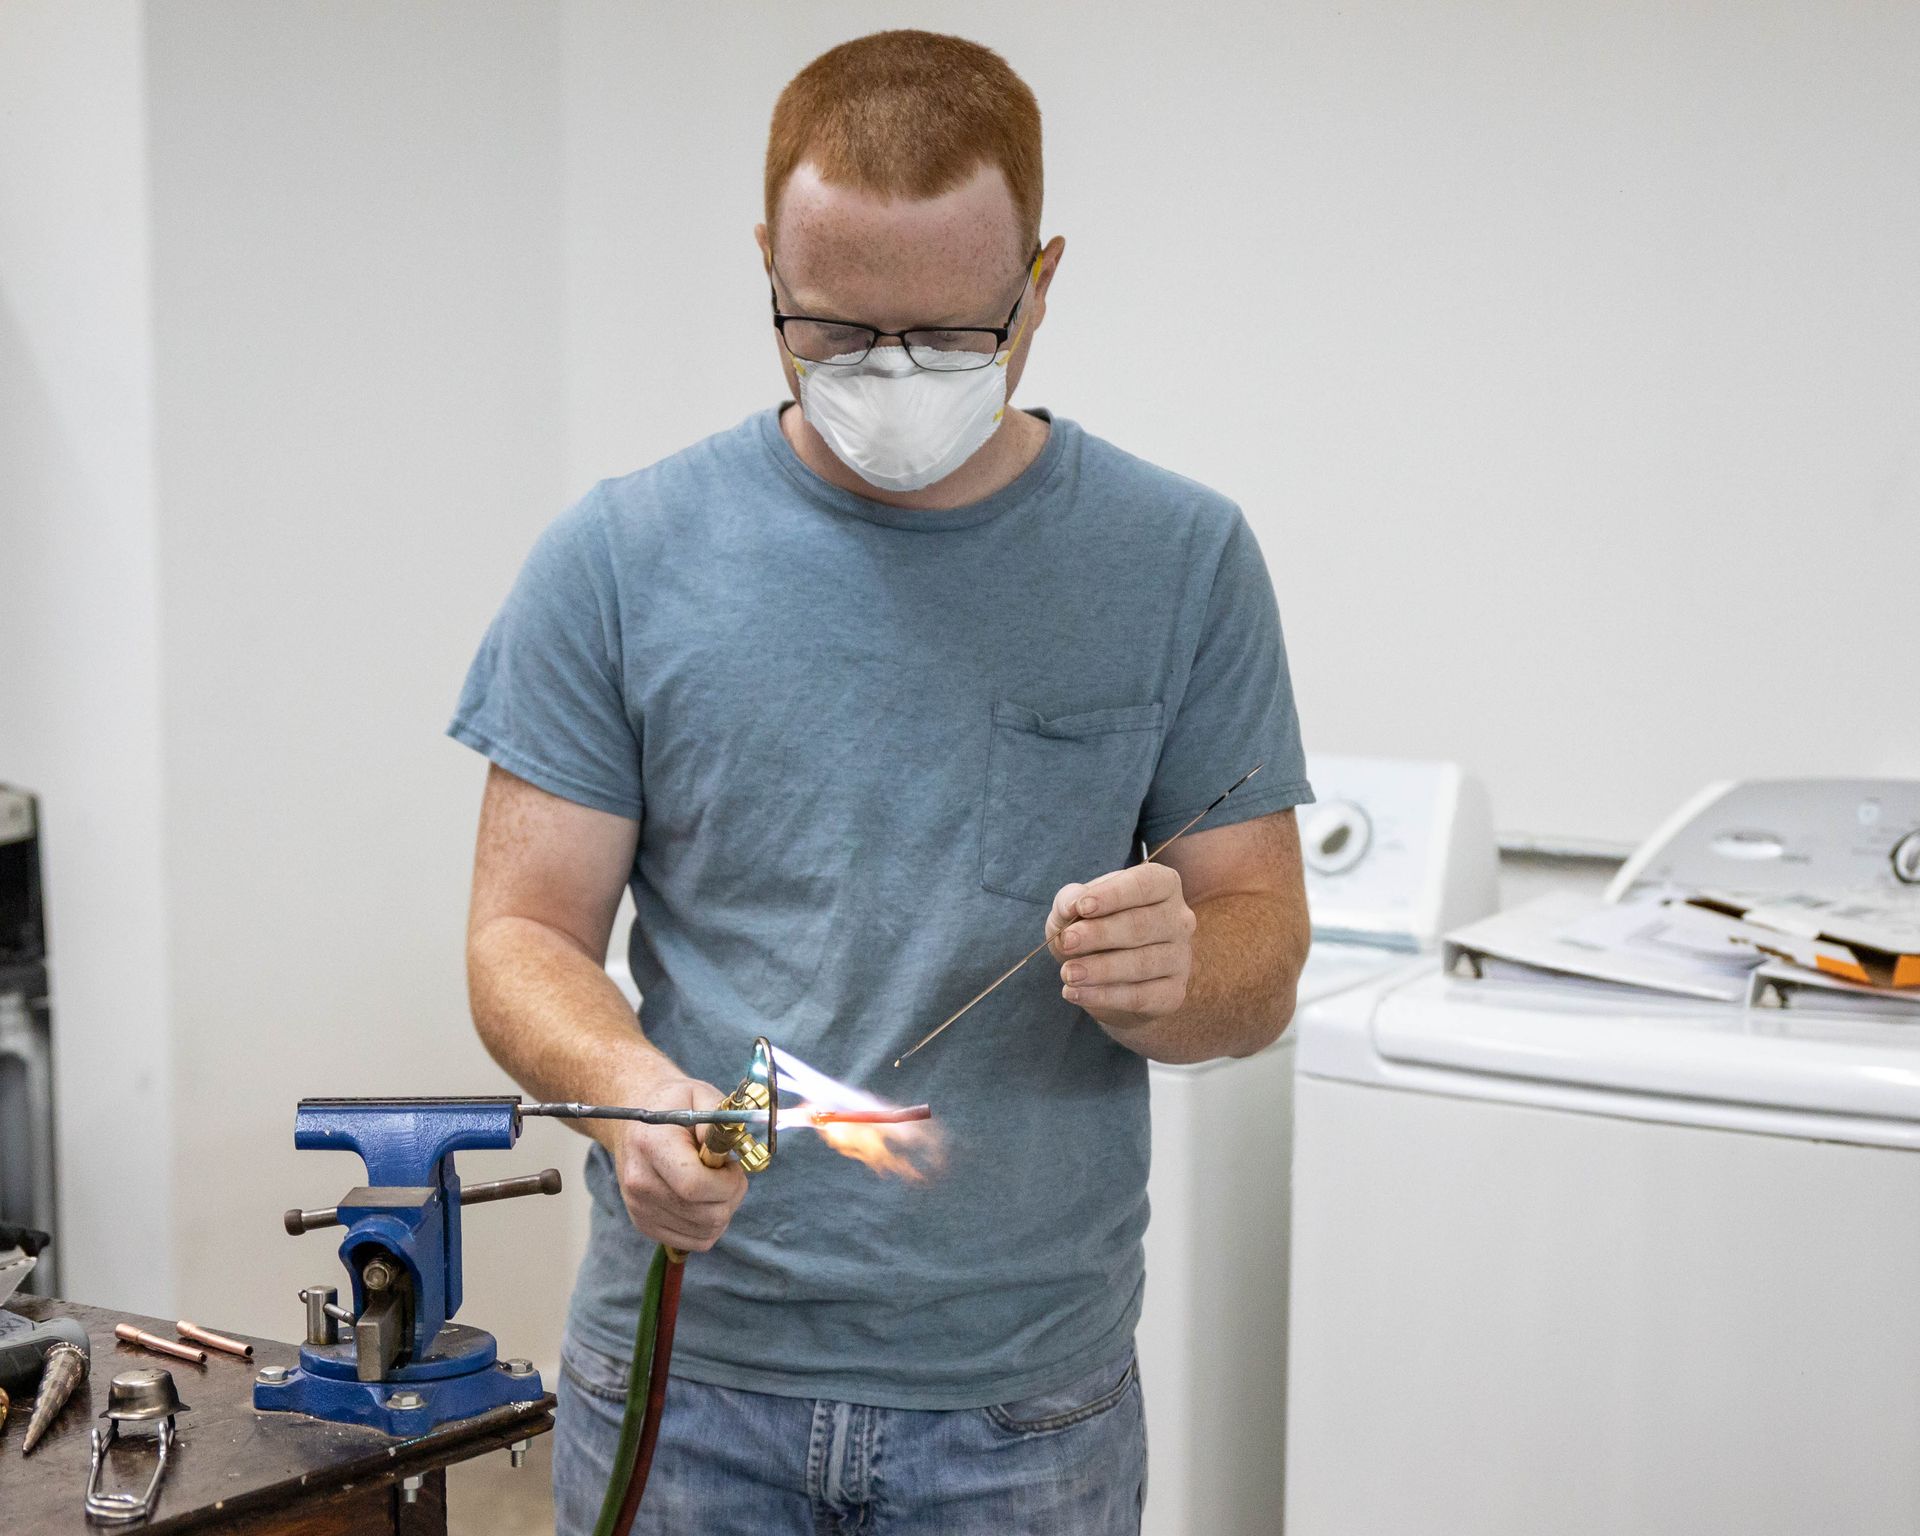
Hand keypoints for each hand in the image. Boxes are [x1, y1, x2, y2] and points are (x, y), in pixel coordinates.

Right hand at [608, 1072, 747, 1252]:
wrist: (635, 1122)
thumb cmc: (673, 1105)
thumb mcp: (700, 1094)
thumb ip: (718, 1116)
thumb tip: (727, 1147)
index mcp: (650, 1145)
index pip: (694, 1186)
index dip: (727, 1183)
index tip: (733, 1166)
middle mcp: (640, 1183)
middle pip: (704, 1214)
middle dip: (732, 1195)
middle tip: (728, 1172)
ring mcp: (640, 1208)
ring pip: (705, 1232)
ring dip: (723, 1210)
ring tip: (715, 1182)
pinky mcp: (645, 1224)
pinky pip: (694, 1241)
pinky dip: (710, 1224)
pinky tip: (705, 1199)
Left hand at [1047, 862, 1196, 1035]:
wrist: (1108, 977)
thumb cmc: (1094, 929)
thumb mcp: (1076, 908)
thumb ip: (1070, 899)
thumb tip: (1072, 904)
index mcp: (1162, 885)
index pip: (1144, 884)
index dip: (1113, 895)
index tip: (1082, 907)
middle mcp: (1179, 919)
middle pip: (1141, 925)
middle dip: (1100, 934)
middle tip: (1067, 942)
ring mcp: (1181, 958)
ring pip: (1141, 963)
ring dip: (1100, 969)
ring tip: (1068, 973)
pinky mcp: (1173, 993)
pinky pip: (1140, 996)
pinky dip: (1104, 996)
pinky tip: (1075, 993)